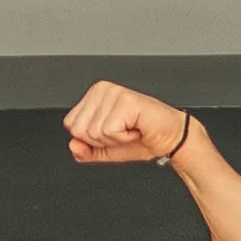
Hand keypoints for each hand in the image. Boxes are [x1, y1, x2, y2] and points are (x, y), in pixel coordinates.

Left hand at [64, 80, 197, 166]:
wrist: (170, 138)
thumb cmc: (143, 138)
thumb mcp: (106, 149)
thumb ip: (86, 150)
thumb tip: (72, 145)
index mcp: (94, 96)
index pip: (71, 125)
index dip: (92, 139)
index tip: (113, 133)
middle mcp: (102, 89)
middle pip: (79, 130)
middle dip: (102, 141)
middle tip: (122, 132)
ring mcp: (114, 92)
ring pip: (94, 131)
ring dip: (115, 140)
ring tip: (130, 130)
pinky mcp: (126, 100)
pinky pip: (109, 131)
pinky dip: (124, 138)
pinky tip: (136, 128)